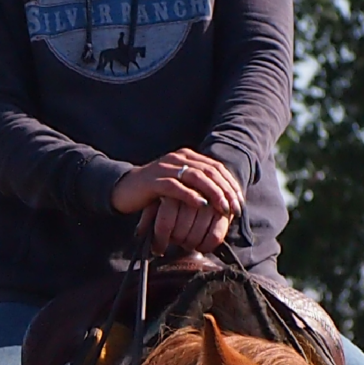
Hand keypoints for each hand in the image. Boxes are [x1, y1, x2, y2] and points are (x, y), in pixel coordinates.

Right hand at [110, 148, 241, 255]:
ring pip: (196, 177)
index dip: (231, 184)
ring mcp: (165, 168)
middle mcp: (177, 158)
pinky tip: (202, 205)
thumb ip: (198, 184)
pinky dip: (191, 196)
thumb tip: (226, 198)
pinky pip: (176, 187)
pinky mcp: (153, 181)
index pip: (216, 167)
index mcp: (186, 156)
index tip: (239, 202)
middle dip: (226, 190)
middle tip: (235, 208)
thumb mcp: (179, 184)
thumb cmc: (155, 191)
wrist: (123, 190)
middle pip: (210, 171)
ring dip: (213, 193)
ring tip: (223, 208)